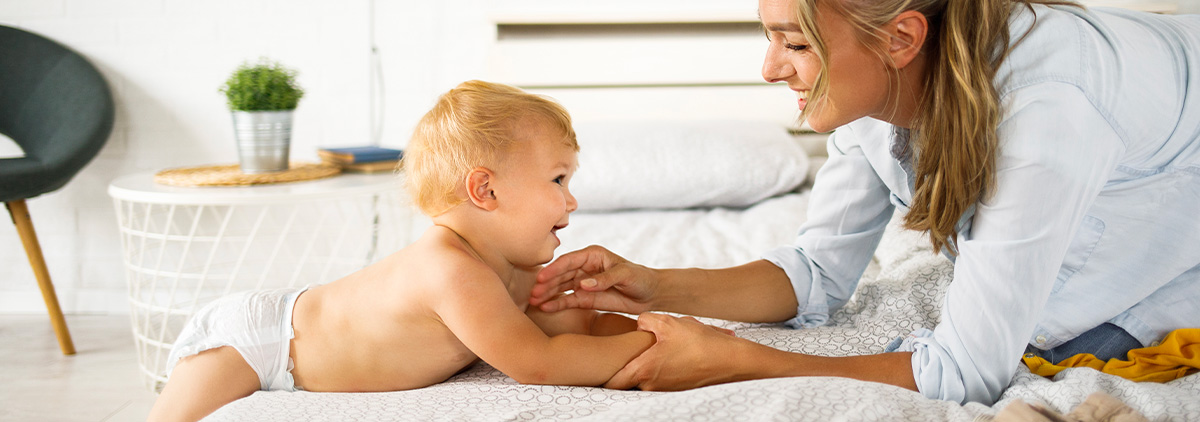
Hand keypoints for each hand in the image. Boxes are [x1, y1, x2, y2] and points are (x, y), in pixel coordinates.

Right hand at [531, 245, 657, 313]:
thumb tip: (583, 284)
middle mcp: (584, 267)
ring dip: (548, 293)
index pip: (569, 261)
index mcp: (592, 255)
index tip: (542, 278)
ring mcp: (583, 283)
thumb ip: (605, 279)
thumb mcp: (626, 275)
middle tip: (534, 292)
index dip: (554, 269)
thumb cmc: (640, 278)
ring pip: (561, 287)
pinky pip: (568, 300)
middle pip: (561, 274)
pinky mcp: (585, 298)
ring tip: (534, 301)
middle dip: (547, 283)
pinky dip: (556, 304)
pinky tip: (544, 307)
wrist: (650, 294)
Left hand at [604, 314, 745, 390]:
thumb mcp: (669, 322)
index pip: (611, 382)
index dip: (600, 373)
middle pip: (625, 380)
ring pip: (643, 378)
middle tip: (616, 353)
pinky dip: (658, 367)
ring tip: (649, 348)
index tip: (596, 363)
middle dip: (621, 367)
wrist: (731, 360)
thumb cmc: (700, 342)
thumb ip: (645, 321)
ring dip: (643, 365)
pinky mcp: (677, 388)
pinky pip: (659, 378)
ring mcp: (664, 389)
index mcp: (644, 370)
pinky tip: (668, 352)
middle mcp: (651, 385)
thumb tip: (638, 323)